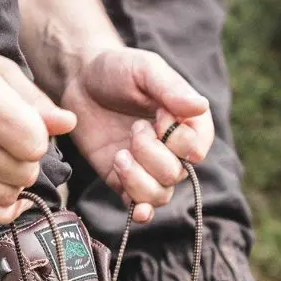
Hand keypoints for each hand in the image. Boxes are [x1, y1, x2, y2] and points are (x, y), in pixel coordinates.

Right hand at [0, 36, 76, 222]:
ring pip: (8, 196)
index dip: (39, 140)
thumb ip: (36, 101)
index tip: (28, 130)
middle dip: (28, 162)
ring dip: (15, 183)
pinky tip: (9, 194)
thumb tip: (69, 124)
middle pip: (24, 174)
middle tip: (14, 146)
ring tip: (3, 162)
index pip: (35, 146)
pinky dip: (5, 209)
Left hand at [61, 48, 213, 221]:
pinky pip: (138, 206)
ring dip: (138, 179)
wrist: (80, 82)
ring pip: (159, 195)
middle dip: (151, 154)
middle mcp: (172, 151)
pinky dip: (139, 210)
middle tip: (134, 128)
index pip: (196, 148)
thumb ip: (171, 89)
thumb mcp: (145, 70)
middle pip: (175, 174)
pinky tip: (137, 210)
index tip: (159, 114)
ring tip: (120, 156)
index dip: (176, 138)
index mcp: (187, 124)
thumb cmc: (118, 70)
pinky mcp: (124, 182)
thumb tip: (201, 106)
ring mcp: (148, 169)